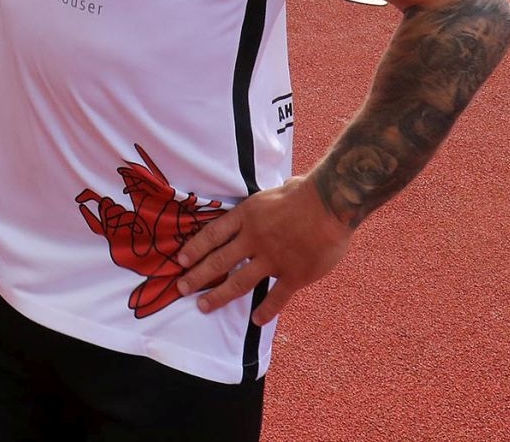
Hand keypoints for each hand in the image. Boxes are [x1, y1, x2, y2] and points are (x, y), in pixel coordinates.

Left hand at [174, 175, 352, 325]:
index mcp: (246, 217)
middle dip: (197, 276)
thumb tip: (283, 187)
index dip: (194, 248)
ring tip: (203, 306)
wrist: (330, 204)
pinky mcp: (294, 274)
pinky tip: (256, 321)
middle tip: (181, 288)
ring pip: (239, 281)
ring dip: (219, 296)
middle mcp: (253, 240)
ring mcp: (272, 259)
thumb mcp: (273, 191)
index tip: (180, 260)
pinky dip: (266, 310)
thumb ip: (271, 201)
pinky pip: (277, 297)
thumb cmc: (305, 193)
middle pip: (219, 261)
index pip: (212, 235)